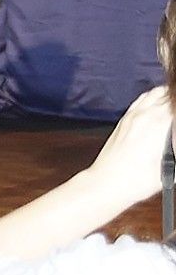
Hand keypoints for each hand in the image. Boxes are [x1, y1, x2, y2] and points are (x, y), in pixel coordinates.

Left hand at [84, 87, 173, 204]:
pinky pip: (141, 100)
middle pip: (169, 95)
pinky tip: (158, 106)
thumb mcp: (171, 167)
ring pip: (155, 93)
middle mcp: (143, 114)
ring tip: (175, 106)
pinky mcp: (124, 120)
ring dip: (168, 96)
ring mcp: (132, 116)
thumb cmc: (135, 179)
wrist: (107, 181)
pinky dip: (153, 98)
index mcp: (158, 123)